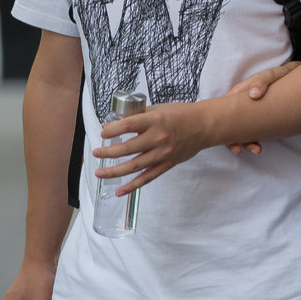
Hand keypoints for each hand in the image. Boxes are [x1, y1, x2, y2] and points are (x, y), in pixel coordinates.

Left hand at [93, 102, 210, 194]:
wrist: (205, 126)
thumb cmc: (182, 114)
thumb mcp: (159, 108)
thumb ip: (139, 115)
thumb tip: (117, 122)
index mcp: (155, 120)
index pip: (126, 126)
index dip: (111, 130)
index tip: (103, 133)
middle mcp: (158, 137)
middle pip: (126, 148)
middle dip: (107, 152)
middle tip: (96, 152)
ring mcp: (163, 153)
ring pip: (133, 166)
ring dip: (114, 171)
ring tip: (100, 172)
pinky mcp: (167, 164)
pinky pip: (147, 178)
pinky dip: (132, 186)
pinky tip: (119, 191)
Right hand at [223, 61, 300, 154]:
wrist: (289, 76)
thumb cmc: (277, 75)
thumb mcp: (269, 75)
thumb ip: (261, 81)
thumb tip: (253, 94)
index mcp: (237, 94)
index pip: (223, 111)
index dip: (223, 127)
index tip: (232, 140)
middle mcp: (239, 106)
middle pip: (230, 126)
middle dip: (233, 140)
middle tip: (241, 149)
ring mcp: (247, 114)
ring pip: (240, 132)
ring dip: (245, 143)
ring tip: (257, 150)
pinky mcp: (256, 119)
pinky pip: (250, 132)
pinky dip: (253, 140)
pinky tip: (260, 147)